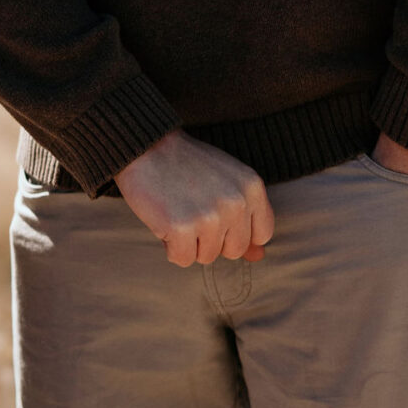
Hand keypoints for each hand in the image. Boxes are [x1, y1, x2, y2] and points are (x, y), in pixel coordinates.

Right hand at [115, 130, 274, 267]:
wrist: (146, 148)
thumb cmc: (187, 165)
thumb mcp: (226, 181)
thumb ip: (245, 218)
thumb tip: (258, 256)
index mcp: (252, 188)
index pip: (261, 234)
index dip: (236, 232)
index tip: (219, 218)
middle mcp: (236, 203)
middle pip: (234, 250)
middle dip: (212, 240)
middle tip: (193, 213)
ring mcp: (210, 216)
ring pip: (207, 257)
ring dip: (189, 243)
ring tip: (178, 212)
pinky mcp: (182, 228)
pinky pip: (182, 259)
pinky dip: (170, 246)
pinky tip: (165, 221)